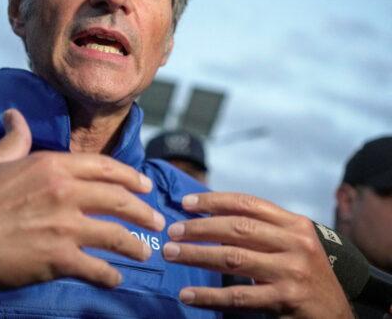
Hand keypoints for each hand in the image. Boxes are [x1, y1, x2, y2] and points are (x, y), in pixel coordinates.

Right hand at [0, 109, 163, 317]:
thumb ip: (12, 138)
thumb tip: (13, 114)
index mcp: (50, 165)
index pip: (104, 167)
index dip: (130, 177)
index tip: (145, 187)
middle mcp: (64, 192)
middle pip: (118, 200)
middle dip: (143, 211)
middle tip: (157, 221)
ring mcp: (64, 227)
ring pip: (116, 235)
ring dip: (136, 246)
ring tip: (146, 253)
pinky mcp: (58, 260)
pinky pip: (97, 269)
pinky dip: (110, 276)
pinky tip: (115, 279)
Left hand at [162, 192, 352, 317]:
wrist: (337, 315)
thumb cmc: (306, 275)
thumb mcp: (292, 245)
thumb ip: (261, 231)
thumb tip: (211, 220)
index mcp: (294, 225)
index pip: (248, 203)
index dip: (214, 201)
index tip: (186, 203)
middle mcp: (295, 244)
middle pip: (236, 228)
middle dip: (199, 228)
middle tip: (172, 231)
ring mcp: (291, 272)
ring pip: (232, 258)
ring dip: (196, 255)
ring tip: (171, 254)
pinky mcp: (285, 300)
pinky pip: (238, 296)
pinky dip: (209, 295)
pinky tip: (188, 294)